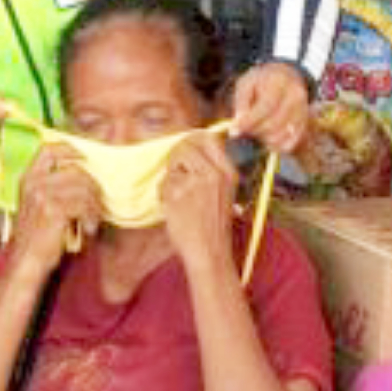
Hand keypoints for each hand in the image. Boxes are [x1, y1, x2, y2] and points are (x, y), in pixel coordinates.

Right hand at [11, 145, 101, 274]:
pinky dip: (92, 218)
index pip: (49, 149)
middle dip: (92, 187)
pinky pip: (84, 205)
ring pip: (83, 188)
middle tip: (96, 204)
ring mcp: (42, 195)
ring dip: (94, 206)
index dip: (70, 149)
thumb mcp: (38, 203)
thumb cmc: (36, 235)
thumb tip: (85, 171)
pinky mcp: (53, 211)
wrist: (26, 261)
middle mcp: (33, 183)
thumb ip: (53, 185)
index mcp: (28, 178)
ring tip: (92, 220)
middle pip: (75, 170)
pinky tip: (88, 229)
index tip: (85, 158)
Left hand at [160, 134, 240, 275]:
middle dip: (176, 157)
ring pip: (173, 163)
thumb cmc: (214, 225)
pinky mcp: (177, 194)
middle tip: (175, 172)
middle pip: (186, 145)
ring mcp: (194, 183)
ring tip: (177, 195)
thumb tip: (189, 146)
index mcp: (228, 173)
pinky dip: (163, 193)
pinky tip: (173, 208)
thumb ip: (212, 170)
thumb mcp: (224, 192)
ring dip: (171, 176)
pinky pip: (164, 182)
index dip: (192, 140)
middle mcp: (214, 174)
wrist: (209, 252)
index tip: (185, 149)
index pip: (208, 138)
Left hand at [229, 63, 311, 156]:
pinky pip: (291, 141)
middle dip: (255, 130)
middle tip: (246, 129)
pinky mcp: (304, 123)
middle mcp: (295, 96)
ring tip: (257, 130)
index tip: (234, 131)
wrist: (284, 78)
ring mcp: (303, 110)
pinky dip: (277, 145)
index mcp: (279, 82)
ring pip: (281, 135)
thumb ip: (241, 103)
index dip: (249, 122)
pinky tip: (268, 138)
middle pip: (273, 124)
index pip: (265, 107)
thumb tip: (238, 124)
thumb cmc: (261, 83)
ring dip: (265, 139)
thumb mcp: (246, 85)